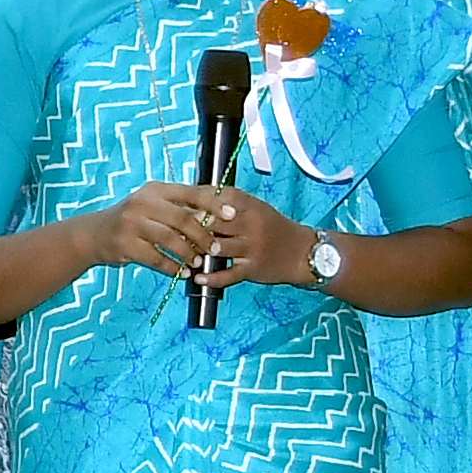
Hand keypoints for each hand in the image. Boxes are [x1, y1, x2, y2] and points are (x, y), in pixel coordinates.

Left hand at [111, 181, 298, 291]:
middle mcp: (250, 224)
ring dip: (196, 252)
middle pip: (212, 223)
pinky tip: (197, 277)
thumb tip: (195, 195)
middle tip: (168, 230)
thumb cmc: (273, 226)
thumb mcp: (256, 207)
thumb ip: (229, 202)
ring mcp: (252, 247)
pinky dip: (211, 277)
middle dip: (189, 228)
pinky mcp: (254, 269)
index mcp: (249, 205)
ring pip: (217, 248)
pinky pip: (229, 274)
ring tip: (180, 254)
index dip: (193, 203)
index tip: (174, 206)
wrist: (302, 251)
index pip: (215, 199)